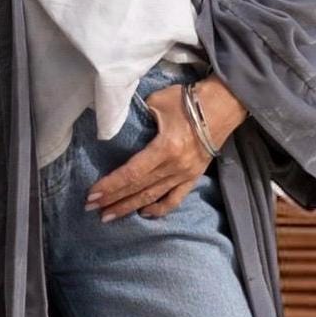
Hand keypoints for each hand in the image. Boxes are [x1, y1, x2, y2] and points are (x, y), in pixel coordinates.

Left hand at [85, 74, 246, 220]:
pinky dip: (159, 209)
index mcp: (165, 148)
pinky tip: (144, 214)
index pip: (131, 173)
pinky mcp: (193, 177)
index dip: (110, 185)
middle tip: (91, 209)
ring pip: (153, 197)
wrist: (224, 105)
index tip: (92, 194)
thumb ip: (138, 115)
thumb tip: (120, 125)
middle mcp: (174, 166)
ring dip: (129, 207)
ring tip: (109, 216)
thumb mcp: (158, 101)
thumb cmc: (188, 100)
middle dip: (113, 200)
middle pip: (138, 188)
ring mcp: (185, 175)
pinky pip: (175, 199)